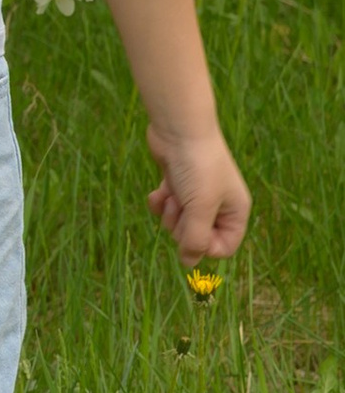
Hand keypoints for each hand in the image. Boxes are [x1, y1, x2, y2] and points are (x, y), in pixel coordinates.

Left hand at [148, 120, 250, 265]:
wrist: (178, 129)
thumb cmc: (197, 167)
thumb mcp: (200, 207)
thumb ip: (195, 239)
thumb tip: (188, 264)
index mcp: (235, 211)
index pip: (224, 247)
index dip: (206, 248)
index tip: (192, 234)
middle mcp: (218, 205)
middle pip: (197, 237)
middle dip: (182, 227)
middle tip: (180, 208)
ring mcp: (196, 195)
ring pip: (178, 224)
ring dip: (169, 214)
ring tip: (171, 196)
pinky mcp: (177, 185)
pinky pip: (166, 208)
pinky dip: (159, 203)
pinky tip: (158, 192)